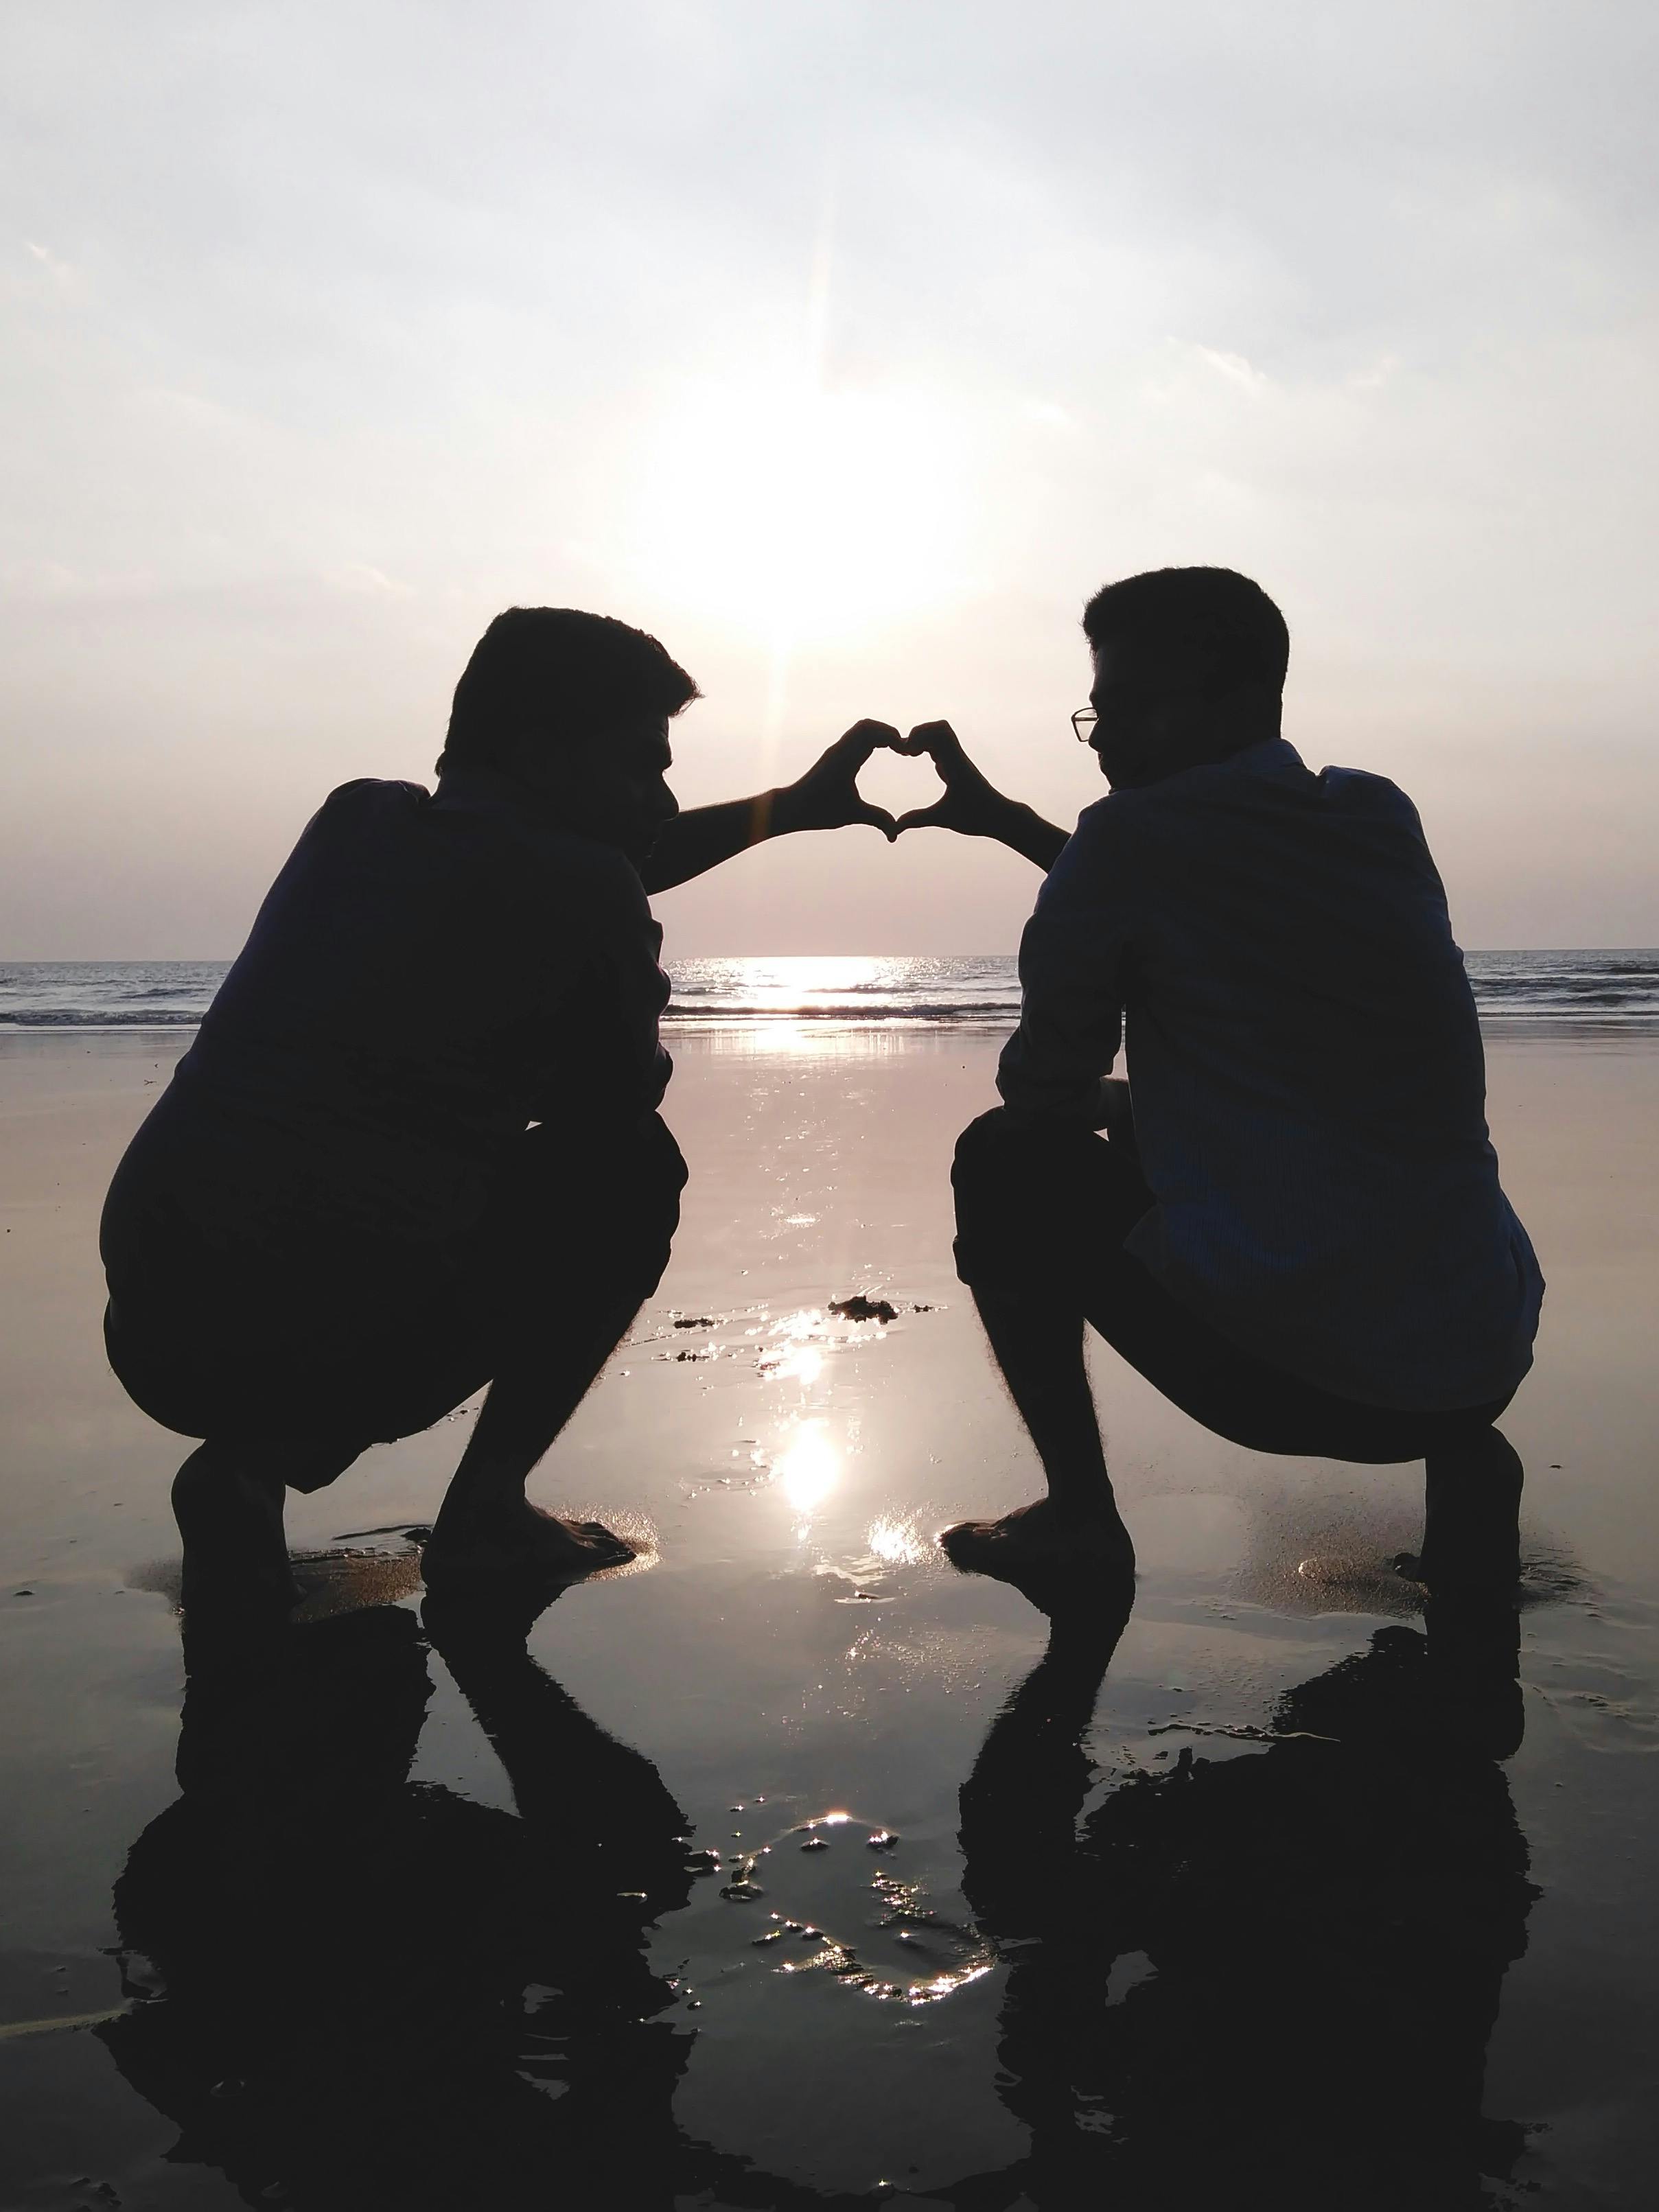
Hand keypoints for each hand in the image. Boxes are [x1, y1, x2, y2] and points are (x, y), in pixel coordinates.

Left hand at [774, 720, 902, 840]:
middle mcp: (840, 750)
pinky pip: (854, 737)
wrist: (790, 807)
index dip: (893, 738)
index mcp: (845, 760)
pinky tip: (879, 752)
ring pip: (860, 728)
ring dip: (879, 733)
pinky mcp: (834, 755)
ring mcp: (836, 750)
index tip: (907, 752)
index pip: (872, 734)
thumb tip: (895, 837)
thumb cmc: (817, 810)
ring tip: (895, 749)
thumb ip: (877, 820)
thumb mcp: (851, 815)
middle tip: (904, 749)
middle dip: (889, 732)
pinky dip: (870, 738)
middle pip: (867, 725)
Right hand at [892, 721, 1017, 839]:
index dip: (918, 736)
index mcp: (956, 766)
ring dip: (924, 738)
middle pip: (940, 728)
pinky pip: (943, 745)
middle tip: (905, 751)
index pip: (940, 734)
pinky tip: (918, 758)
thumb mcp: (943, 819)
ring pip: (942, 734)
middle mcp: (958, 758)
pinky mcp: (958, 765)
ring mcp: (959, 760)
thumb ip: (917, 820)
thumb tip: (895, 828)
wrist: (1001, 817)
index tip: (905, 753)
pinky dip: (928, 745)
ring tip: (909, 754)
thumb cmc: (976, 817)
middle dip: (919, 733)